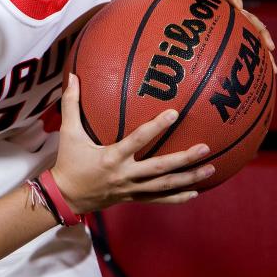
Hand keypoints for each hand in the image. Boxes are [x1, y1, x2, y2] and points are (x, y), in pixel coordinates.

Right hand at [49, 73, 215, 214]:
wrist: (65, 197)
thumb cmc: (68, 161)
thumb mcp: (68, 133)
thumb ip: (71, 104)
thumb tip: (73, 76)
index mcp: (110, 157)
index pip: (137, 140)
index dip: (156, 127)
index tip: (175, 114)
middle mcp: (124, 174)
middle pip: (159, 168)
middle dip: (184, 159)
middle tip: (205, 148)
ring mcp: (130, 189)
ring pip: (164, 185)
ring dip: (189, 178)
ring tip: (211, 169)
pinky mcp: (133, 198)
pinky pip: (159, 199)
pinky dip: (178, 197)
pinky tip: (196, 192)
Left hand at [136, 0, 276, 74]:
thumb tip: (114, 1)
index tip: (236, 3)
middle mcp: (224, 8)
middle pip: (247, 18)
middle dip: (257, 32)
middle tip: (268, 48)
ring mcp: (230, 19)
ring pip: (252, 34)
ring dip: (261, 50)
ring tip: (271, 70)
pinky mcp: (229, 29)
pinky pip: (243, 45)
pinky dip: (250, 59)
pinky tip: (256, 79)